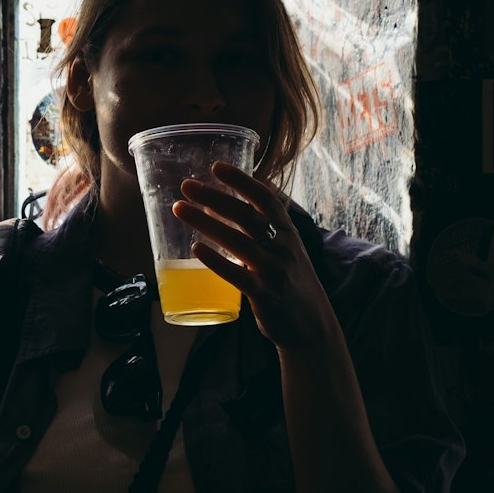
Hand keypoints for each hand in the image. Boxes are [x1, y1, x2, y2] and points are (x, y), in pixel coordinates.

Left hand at [172, 161, 337, 350]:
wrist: (313, 326)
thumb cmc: (292, 283)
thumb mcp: (285, 249)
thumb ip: (260, 229)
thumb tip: (217, 205)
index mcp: (288, 233)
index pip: (266, 199)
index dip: (242, 181)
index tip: (217, 166)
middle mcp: (283, 248)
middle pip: (247, 215)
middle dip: (215, 197)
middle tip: (186, 186)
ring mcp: (274, 271)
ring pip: (238, 241)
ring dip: (206, 222)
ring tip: (180, 209)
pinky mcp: (264, 295)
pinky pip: (237, 275)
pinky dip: (217, 260)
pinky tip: (197, 249)